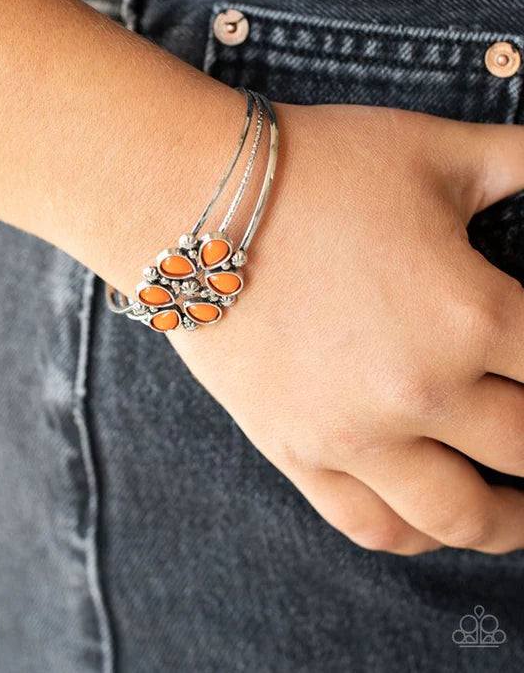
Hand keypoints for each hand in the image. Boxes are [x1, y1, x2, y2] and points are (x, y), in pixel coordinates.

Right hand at [169, 103, 523, 554]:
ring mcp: (354, 433)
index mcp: (471, 315)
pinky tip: (433, 522)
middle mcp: (422, 390)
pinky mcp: (295, 449)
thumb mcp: (438, 151)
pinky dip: (417, 535)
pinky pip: (369, 523)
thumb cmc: (318, 167)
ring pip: (459, 515)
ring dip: (509, 524)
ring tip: (520, 516)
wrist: (195, 197)